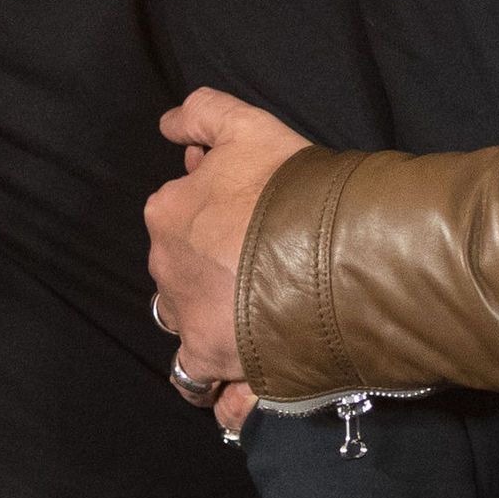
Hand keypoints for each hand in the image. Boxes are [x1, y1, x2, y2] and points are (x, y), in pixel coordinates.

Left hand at [146, 86, 314, 390]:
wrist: (334, 248)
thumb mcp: (248, 125)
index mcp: (167, 212)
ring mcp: (186, 319)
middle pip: (179, 271)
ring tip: (256, 320)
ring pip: (186, 324)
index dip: (213, 212)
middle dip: (210, 269)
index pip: (177, 213)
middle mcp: (164, 268)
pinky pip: (200, 381)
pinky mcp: (212, 361)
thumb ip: (203, 113)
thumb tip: (168, 124)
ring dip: (211, 322)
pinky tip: (241, 379)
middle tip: (262, 266)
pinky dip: (216, 384)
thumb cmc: (292, 185)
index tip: (251, 217)